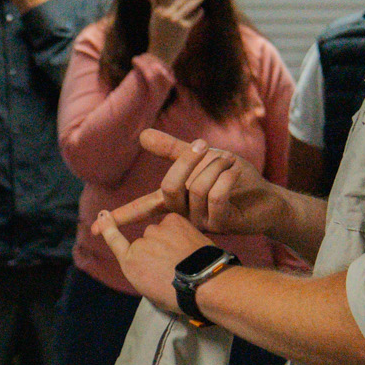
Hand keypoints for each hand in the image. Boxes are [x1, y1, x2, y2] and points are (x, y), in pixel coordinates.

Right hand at [93, 208, 210, 313]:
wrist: (204, 284)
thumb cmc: (180, 295)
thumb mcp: (152, 290)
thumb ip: (144, 271)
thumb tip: (149, 263)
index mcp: (131, 264)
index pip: (115, 241)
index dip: (108, 227)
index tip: (103, 215)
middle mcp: (139, 245)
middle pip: (146, 239)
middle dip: (157, 246)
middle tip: (174, 262)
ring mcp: (155, 231)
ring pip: (161, 230)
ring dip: (170, 238)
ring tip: (185, 255)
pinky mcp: (172, 221)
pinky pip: (173, 222)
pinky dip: (180, 230)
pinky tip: (189, 244)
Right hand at [118, 128, 283, 236]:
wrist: (267, 198)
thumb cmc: (235, 180)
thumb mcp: (202, 159)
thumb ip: (172, 151)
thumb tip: (142, 136)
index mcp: (176, 201)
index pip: (143, 208)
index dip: (122, 216)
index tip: (97, 228)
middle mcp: (184, 214)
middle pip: (169, 187)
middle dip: (187, 161)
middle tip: (204, 146)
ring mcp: (201, 222)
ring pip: (195, 189)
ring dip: (214, 167)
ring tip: (228, 162)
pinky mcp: (221, 224)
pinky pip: (215, 197)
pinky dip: (226, 176)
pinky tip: (235, 171)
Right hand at [145, 0, 204, 65]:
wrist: (160, 52)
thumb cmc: (157, 36)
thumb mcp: (153, 20)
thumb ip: (155, 7)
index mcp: (159, 11)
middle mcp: (167, 14)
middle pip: (181, 0)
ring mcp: (176, 20)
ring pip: (188, 6)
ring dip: (197, 0)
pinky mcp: (184, 28)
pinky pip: (193, 18)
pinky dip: (198, 14)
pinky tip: (201, 10)